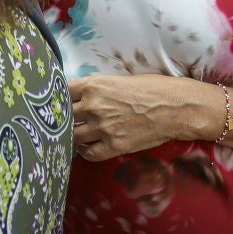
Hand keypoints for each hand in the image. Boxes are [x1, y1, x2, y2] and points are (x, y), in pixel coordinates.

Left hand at [68, 74, 211, 161]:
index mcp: (94, 86)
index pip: (62, 92)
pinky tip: (88, 146)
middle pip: (64, 116)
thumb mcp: (118, 80)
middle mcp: (93, 106)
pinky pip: (89, 153)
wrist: (175, 108)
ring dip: (73, 135)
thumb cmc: (151, 88)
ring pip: (73, 136)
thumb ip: (96, 88)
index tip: (58, 102)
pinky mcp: (114, 146)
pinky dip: (85, 151)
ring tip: (76, 134)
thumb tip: (80, 96)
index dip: (58, 98)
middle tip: (64, 121)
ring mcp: (102, 128)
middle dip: (63, 118)